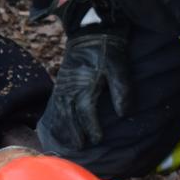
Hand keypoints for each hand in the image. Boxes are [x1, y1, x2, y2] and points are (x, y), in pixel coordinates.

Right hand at [47, 28, 130, 148]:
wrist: (91, 32)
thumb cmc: (107, 51)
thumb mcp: (119, 66)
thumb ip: (122, 89)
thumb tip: (125, 113)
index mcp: (85, 85)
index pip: (85, 112)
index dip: (91, 127)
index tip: (97, 139)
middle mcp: (71, 89)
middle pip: (68, 116)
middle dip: (73, 133)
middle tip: (79, 147)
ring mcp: (63, 87)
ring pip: (59, 113)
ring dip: (62, 129)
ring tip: (67, 144)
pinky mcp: (60, 86)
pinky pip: (55, 107)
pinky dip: (55, 120)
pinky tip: (57, 129)